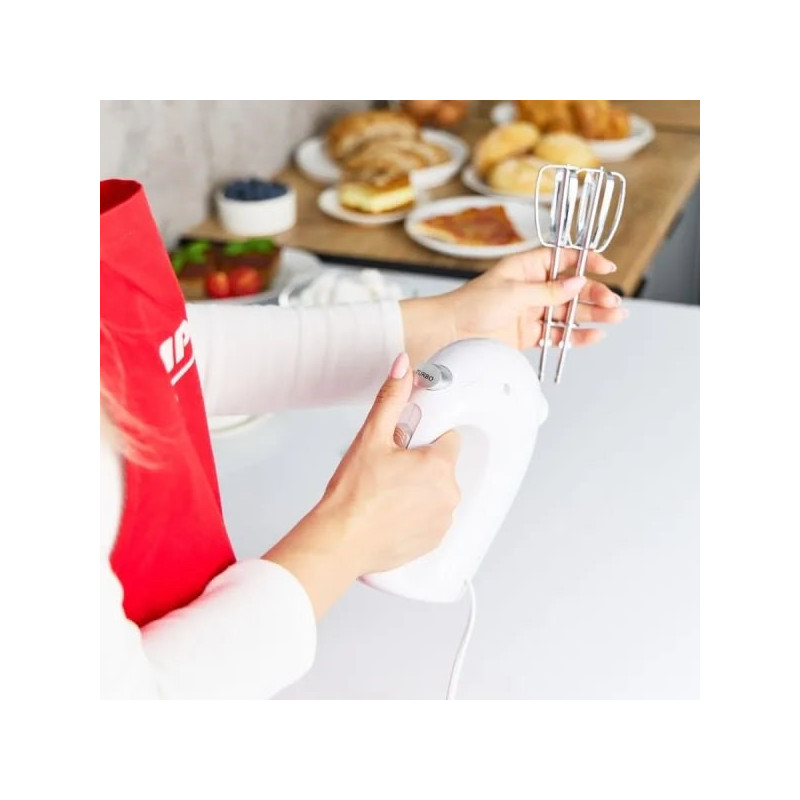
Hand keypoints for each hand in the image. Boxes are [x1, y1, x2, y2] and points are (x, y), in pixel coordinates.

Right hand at [264, 353, 459, 616]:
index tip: (403, 446)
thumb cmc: (352, 496)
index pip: (446, 437)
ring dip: (420, 490)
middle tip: (389, 471)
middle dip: (420, 464)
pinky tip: (391, 513)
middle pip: (442, 465)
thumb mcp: (371, 437)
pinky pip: (432, 518)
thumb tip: (403, 368)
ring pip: (437, 492)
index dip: (422, 438)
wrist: (340, 542)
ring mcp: (443, 521)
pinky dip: (416, 514)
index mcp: (439, 465)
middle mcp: (448, 494)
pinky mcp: (434, 541)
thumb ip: (391, 398)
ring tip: (387, 494)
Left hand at [400, 247, 626, 361]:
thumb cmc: (470, 305)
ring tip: (614, 318)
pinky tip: (593, 335)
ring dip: (592, 315)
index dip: (585, 261)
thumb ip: (547, 292)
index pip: (563, 259)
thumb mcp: (512, 293)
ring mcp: (531, 312)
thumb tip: (576, 284)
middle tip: (613, 303)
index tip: (606, 267)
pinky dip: (575, 336)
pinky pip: (557, 335)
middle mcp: (531, 288)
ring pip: (568, 312)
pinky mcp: (528, 335)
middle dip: (594, 294)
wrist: (449, 334)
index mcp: (526, 268)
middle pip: (571, 289)